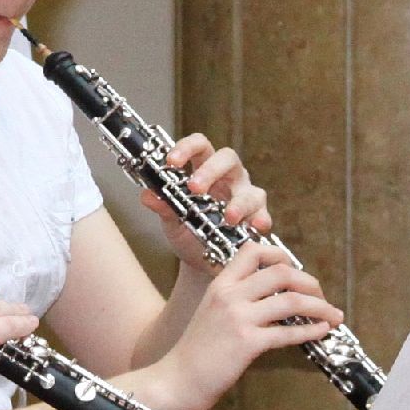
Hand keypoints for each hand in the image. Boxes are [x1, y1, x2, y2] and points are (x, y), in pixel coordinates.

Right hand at [137, 238, 339, 409]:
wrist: (176, 379)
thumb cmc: (197, 351)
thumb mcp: (212, 312)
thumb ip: (238, 299)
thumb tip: (275, 296)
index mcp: (221, 284)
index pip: (254, 251)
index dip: (281, 256)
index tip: (297, 271)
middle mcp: (230, 295)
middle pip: (281, 272)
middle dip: (310, 282)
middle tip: (321, 295)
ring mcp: (238, 318)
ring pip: (290, 300)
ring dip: (319, 307)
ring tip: (332, 315)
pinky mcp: (247, 343)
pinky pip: (288, 333)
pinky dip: (311, 331)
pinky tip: (321, 332)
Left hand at [139, 132, 271, 269]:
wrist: (201, 264)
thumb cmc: (188, 233)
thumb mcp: (171, 223)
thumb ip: (163, 208)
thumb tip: (147, 196)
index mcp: (204, 169)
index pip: (200, 146)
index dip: (187, 148)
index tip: (171, 162)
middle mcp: (228, 178)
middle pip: (228, 158)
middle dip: (211, 171)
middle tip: (195, 188)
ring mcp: (245, 195)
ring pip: (249, 188)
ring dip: (239, 202)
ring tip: (228, 217)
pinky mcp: (257, 217)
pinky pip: (263, 215)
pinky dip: (260, 219)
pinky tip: (256, 227)